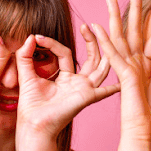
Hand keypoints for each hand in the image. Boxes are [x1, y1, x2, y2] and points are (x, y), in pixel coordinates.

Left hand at [14, 25, 117, 141]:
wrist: (33, 125)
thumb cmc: (30, 106)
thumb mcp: (26, 75)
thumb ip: (25, 56)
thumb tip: (30, 37)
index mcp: (66, 78)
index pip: (66, 53)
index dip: (52, 43)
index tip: (36, 37)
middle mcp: (78, 83)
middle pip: (92, 58)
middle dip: (91, 41)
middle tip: (87, 25)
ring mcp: (85, 89)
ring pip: (100, 67)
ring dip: (101, 50)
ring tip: (100, 32)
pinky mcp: (87, 97)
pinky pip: (105, 91)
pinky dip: (115, 87)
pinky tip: (125, 82)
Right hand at [92, 0, 150, 150]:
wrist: (146, 138)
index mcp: (145, 69)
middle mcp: (134, 66)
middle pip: (132, 31)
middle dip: (133, 8)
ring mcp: (127, 70)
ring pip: (120, 37)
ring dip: (114, 16)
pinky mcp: (124, 77)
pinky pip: (115, 55)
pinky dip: (105, 41)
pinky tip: (96, 26)